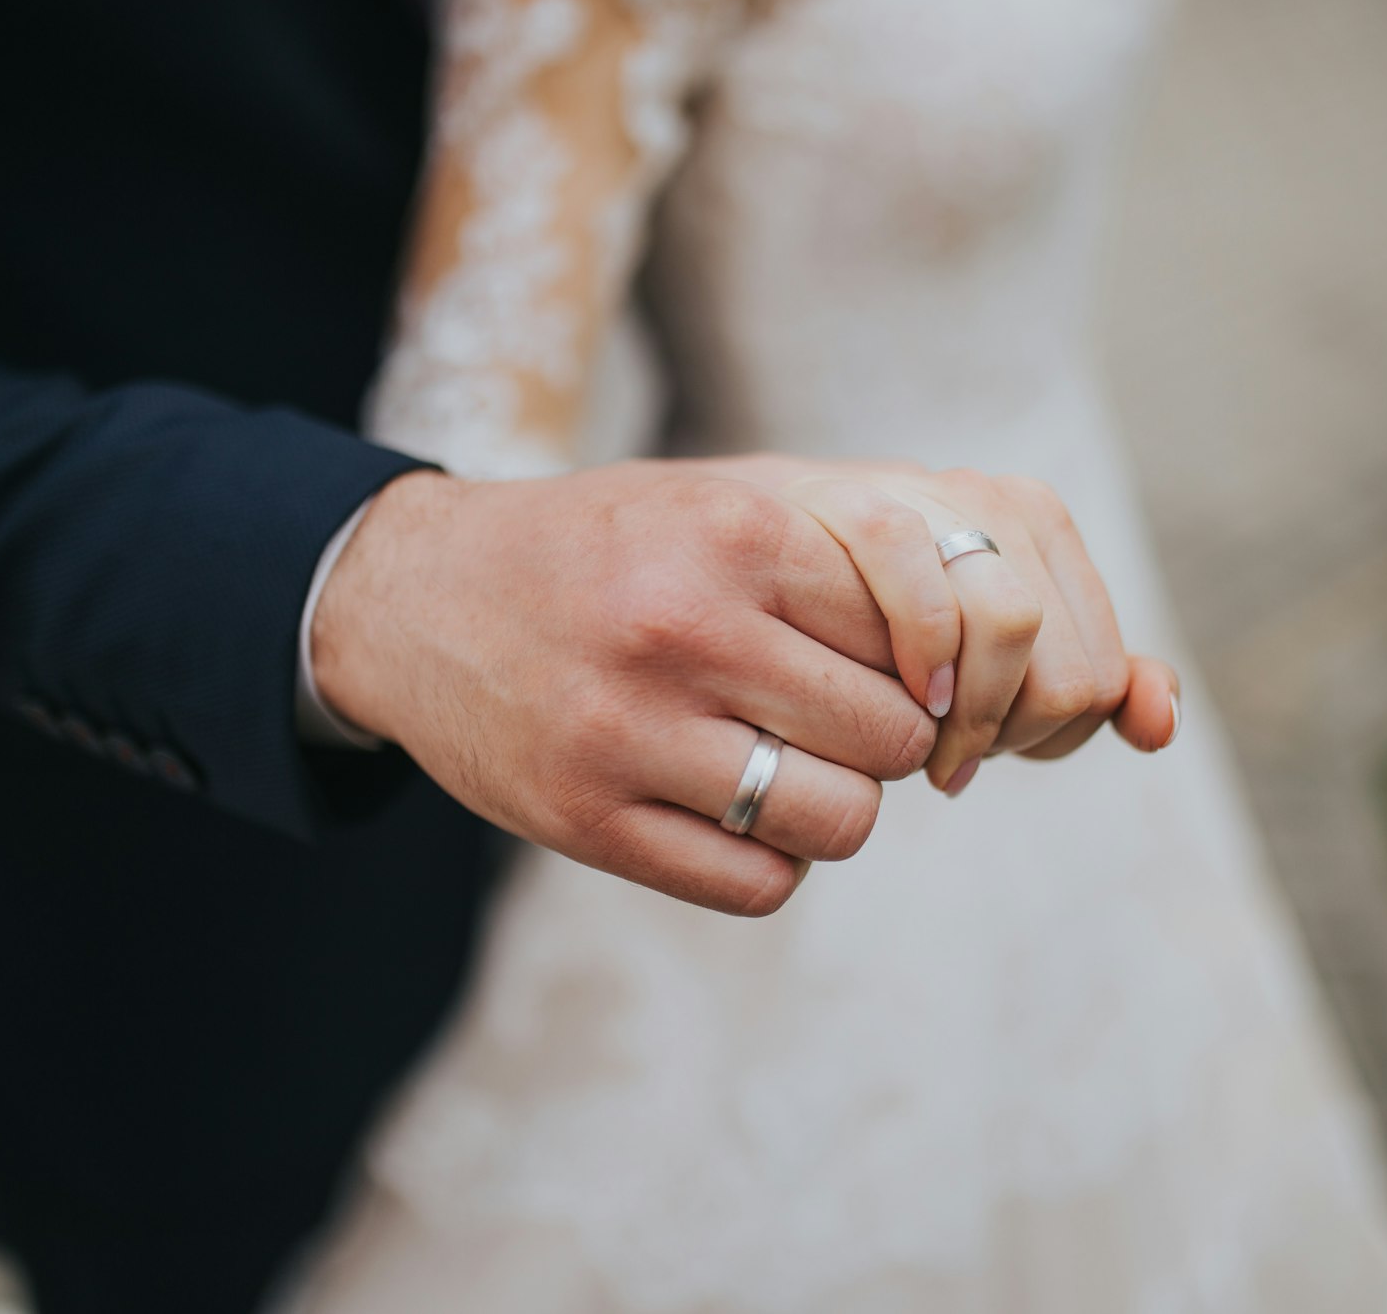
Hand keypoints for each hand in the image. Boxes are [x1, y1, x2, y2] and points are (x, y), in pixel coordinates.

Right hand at [311, 465, 937, 914]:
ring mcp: (628, 735)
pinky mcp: (586, 822)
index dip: (923, 665)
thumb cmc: (600, 549)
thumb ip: (836, 555)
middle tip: (845, 729)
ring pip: (839, 821)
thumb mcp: (712, 500)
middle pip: (890, 736)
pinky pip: (759, 886)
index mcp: (731, 532)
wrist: (418, 595)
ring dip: (833, 807)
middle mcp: (682, 630)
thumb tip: (968, 656)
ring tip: (793, 771)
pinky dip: (772, 862)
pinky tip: (735, 814)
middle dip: (888, 742)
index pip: (914, 632)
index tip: (898, 676)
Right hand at [776, 465, 1181, 793]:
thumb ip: (1078, 681)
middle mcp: (982, 497)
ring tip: (915, 745)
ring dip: (963, 717)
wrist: (717, 558)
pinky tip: (889, 704)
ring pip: (1011, 621)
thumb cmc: (856, 622)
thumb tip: (1159, 724)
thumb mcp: (977, 655)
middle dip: (1006, 733)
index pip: (1097, 674)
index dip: (1045, 734)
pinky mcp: (833, 500)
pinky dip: (920, 652)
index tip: (983, 751)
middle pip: (1059, 662)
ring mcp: (913, 492)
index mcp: (1027, 524)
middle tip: (944, 759)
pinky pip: (917, 573)